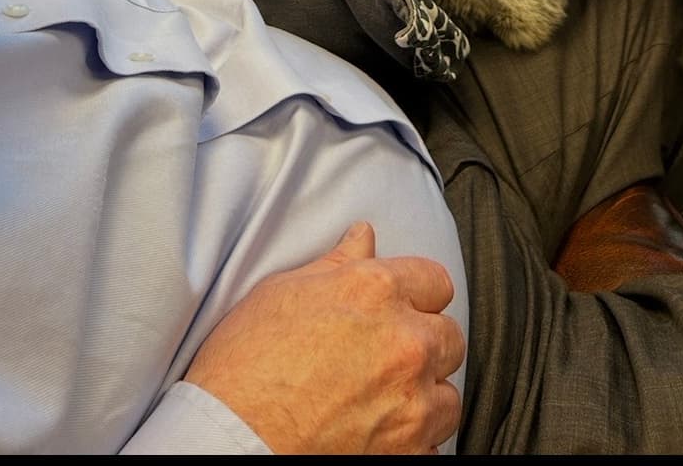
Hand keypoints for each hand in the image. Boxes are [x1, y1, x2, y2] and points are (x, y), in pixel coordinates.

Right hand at [184, 220, 463, 454]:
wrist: (233, 438)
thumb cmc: (246, 366)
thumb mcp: (283, 292)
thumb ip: (336, 264)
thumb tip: (363, 238)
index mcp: (375, 291)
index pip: (435, 281)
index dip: (417, 293)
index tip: (403, 307)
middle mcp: (404, 342)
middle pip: (449, 337)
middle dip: (425, 343)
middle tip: (389, 355)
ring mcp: (412, 402)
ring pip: (448, 395)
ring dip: (424, 396)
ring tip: (384, 400)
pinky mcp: (410, 452)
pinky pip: (435, 444)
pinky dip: (414, 441)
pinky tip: (380, 432)